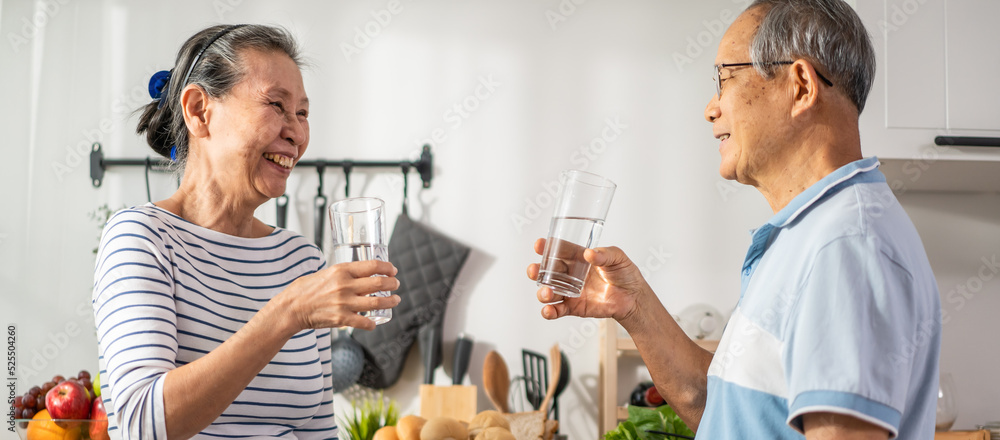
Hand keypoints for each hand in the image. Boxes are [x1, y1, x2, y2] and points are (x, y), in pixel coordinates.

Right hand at [283, 260, 400, 330]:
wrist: (292, 308)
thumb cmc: (306, 289)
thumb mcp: (326, 273)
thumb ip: (343, 273)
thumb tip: (360, 273)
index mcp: (342, 270)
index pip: (372, 266)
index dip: (387, 268)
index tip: (393, 270)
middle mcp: (345, 285)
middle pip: (379, 283)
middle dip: (393, 284)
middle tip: (396, 285)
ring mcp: (344, 303)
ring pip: (377, 302)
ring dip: (391, 301)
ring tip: (395, 300)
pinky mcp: (341, 318)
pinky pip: (364, 322)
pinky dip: (372, 323)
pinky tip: (375, 322)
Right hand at [526, 238, 648, 322]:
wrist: (634, 297)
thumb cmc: (626, 274)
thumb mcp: (618, 257)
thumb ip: (604, 255)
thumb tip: (590, 254)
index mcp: (579, 258)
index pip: (559, 251)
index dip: (546, 247)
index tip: (539, 245)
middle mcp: (571, 274)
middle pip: (547, 271)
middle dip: (536, 271)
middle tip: (534, 271)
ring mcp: (570, 292)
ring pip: (548, 291)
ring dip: (542, 292)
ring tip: (547, 292)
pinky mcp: (574, 308)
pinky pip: (557, 310)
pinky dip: (549, 312)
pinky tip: (548, 310)